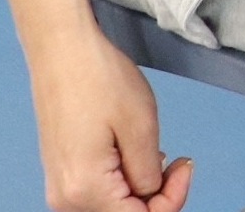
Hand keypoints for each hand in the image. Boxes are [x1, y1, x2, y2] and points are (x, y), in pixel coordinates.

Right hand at [29, 24, 193, 211]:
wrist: (62, 49)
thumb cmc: (100, 79)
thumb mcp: (140, 126)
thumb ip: (149, 175)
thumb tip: (152, 197)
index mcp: (85, 192)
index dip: (172, 200)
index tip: (184, 166)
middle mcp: (66, 200)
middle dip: (156, 196)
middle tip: (175, 160)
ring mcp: (60, 187)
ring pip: (112, 206)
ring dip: (139, 188)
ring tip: (152, 150)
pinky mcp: (61, 172)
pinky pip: (98, 191)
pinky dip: (121, 180)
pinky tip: (130, 151)